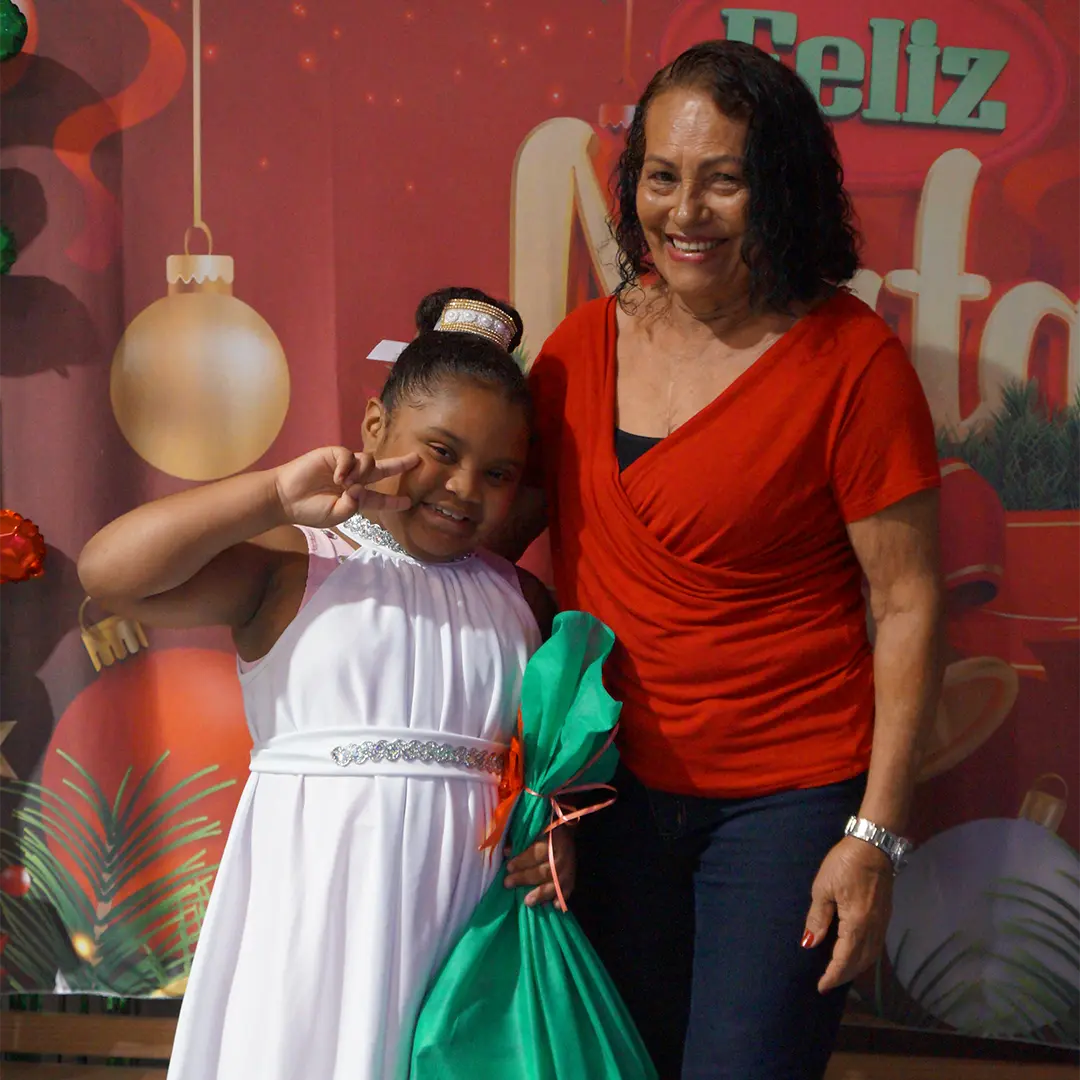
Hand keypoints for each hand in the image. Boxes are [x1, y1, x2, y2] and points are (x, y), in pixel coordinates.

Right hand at [272, 447, 418, 527]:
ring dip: (363, 473)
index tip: (409, 502)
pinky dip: (348, 467)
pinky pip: (349, 455)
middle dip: (400, 464)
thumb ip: (353, 506)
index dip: (394, 501)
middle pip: (382, 470)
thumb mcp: (336, 515)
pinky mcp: (333, 455)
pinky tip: (338, 478)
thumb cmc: (310, 510)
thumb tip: (361, 488)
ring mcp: (344, 466)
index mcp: (356, 497)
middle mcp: (354, 479)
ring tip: (346, 485)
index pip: (380, 499)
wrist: (285, 498)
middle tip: (417, 460)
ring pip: (368, 462)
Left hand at [502, 826, 575, 909]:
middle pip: (545, 870)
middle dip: (525, 878)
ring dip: (541, 893)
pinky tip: (553, 906)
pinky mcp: (572, 879)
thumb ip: (521, 841)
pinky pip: (567, 891)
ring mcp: (569, 869)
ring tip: (527, 902)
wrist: (566, 835)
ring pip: (556, 883)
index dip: (523, 860)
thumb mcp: (535, 832)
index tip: (509, 867)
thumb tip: (506, 852)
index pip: (538, 852)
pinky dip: (560, 899)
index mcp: (554, 840)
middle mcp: (563, 855)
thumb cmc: (545, 833)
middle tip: (508, 883)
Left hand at [803, 836, 893, 992]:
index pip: (844, 959)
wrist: (873, 845)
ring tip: (838, 973)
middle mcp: (873, 929)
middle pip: (859, 962)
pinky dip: (864, 957)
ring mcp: (882, 923)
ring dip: (855, 968)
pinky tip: (854, 955)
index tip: (820, 987)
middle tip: (827, 983)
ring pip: (870, 956)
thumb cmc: (844, 864)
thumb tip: (810, 943)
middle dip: (843, 976)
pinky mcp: (885, 916)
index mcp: (857, 924)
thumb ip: (818, 918)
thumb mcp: (823, 888)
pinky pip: (875, 946)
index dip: (832, 975)